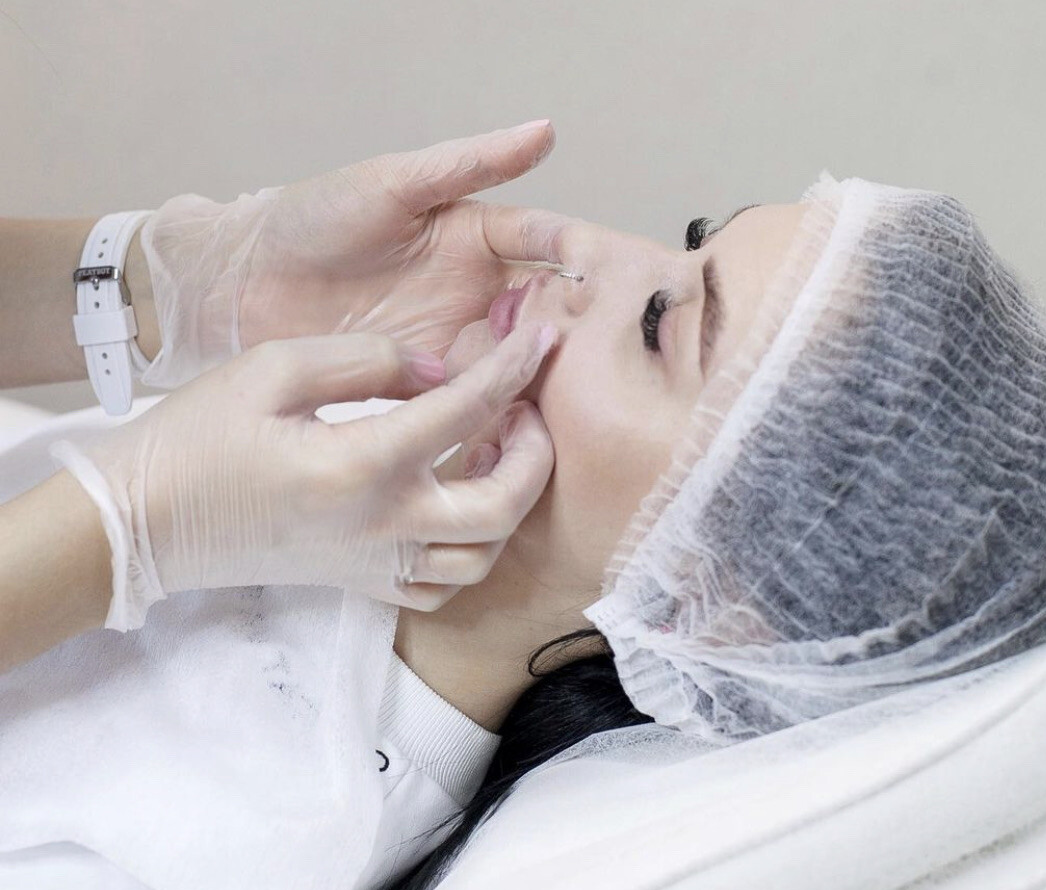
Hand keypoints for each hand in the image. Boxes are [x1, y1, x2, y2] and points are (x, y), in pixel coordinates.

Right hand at [49, 322, 558, 630]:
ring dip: (509, 505)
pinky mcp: (362, 583)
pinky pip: (443, 588)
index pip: (466, 410)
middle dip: (534, 454)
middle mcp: (382, 526)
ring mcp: (375, 564)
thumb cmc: (197, 438)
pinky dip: (471, 553)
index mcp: (361, 464)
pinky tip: (459, 509)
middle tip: (526, 411)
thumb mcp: (273, 368)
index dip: (513, 368)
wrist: (145, 521)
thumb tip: (441, 369)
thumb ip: (368, 359)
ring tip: (496, 455)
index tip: (542, 338)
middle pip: (502, 507)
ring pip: (483, 558)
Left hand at [137, 121, 570, 387]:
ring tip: (572, 386)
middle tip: (602, 344)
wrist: (248, 284)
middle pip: (544, 310)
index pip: (548, 246)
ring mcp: (456, 339)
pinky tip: (521, 414)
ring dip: (542, 370)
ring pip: (519, 357)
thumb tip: (543, 132)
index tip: (612, 275)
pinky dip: (500, 404)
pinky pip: (476, 396)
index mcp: (477, 237)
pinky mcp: (429, 383)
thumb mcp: (394, 184)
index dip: (580, 259)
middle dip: (573, 324)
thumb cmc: (313, 220)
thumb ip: (469, 164)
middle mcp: (477, 291)